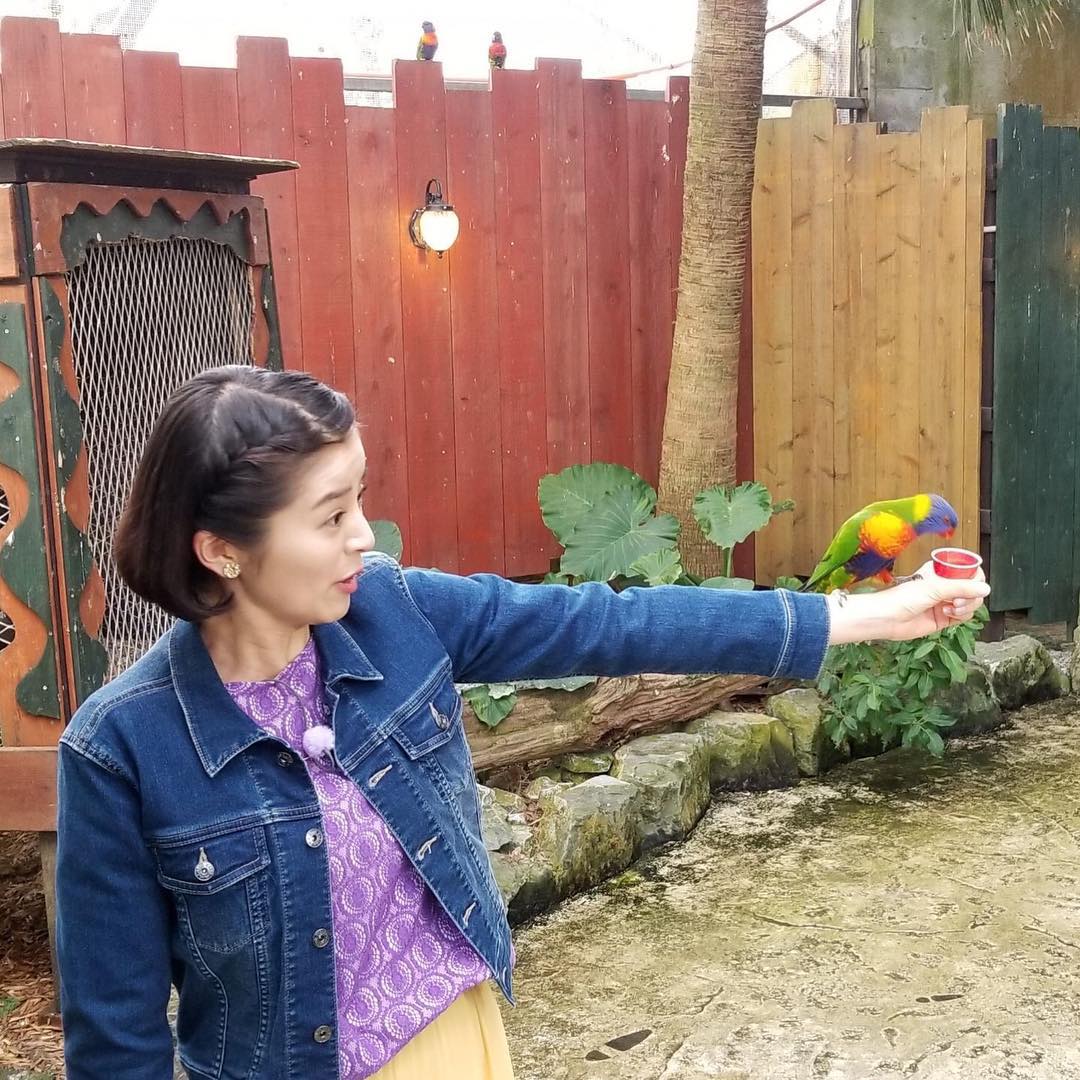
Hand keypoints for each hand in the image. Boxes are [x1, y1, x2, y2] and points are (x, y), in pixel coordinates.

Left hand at [826, 562, 990, 644]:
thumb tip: (985, 589)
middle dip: (971, 595)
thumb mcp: (935, 588)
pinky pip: (964, 615)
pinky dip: (961, 615)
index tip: (974, 584)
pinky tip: (947, 613)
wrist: (888, 619)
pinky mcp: (944, 618)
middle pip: (973, 589)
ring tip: (952, 607)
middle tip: (959, 599)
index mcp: (941, 572)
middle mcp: (944, 586)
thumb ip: (961, 587)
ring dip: (966, 606)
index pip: (969, 571)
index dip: (975, 578)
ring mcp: (945, 601)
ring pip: (971, 603)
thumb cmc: (901, 598)